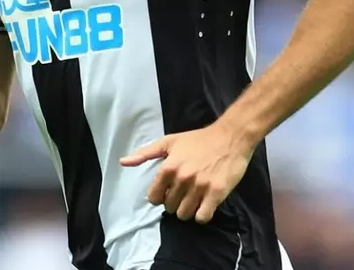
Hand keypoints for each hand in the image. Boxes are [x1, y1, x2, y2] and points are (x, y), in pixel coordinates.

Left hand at [119, 122, 254, 223]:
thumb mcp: (169, 142)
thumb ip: (145, 153)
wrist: (230, 136)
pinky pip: (202, 217)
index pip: (154, 198)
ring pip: (185, 215)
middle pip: (170, 208)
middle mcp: (182, 178)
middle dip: (175, 203)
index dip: (159, 197)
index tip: (168, 192)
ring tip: (194, 199)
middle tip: (184, 193)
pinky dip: (202, 214)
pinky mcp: (217, 193)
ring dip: (188, 210)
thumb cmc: (198, 140)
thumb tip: (123, 162)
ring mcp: (200, 187)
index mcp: (168, 167)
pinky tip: (205, 204)